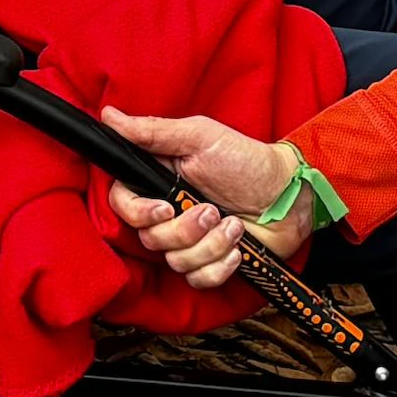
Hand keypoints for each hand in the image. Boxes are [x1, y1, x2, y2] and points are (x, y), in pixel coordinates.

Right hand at [98, 105, 295, 291]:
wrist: (288, 193)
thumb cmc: (246, 160)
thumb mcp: (199, 137)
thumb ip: (153, 131)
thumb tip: (109, 116)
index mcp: (160, 182)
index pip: (122, 204)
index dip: (138, 213)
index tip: (165, 208)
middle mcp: (169, 214)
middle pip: (149, 238)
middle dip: (186, 229)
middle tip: (213, 210)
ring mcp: (189, 242)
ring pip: (176, 261)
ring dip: (210, 245)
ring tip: (233, 225)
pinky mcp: (209, 263)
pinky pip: (198, 279)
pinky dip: (220, 266)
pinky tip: (238, 248)